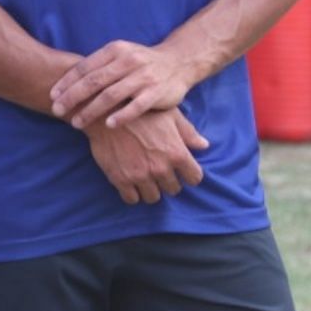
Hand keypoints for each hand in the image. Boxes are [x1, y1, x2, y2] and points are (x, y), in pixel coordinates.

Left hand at [51, 39, 197, 129]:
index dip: (67, 82)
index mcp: (115, 51)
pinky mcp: (157, 92)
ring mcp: (143, 77)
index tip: (52, 96)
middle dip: (72, 97)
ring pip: (111, 95)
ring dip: (91, 110)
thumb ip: (98, 67)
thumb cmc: (141, 63)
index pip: (85, 67)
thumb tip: (66, 82)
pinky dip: (121, 115)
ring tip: (76, 123)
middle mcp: (128, 61)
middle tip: (57, 111)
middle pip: (94, 81)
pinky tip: (108, 125)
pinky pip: (136, 106)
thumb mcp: (120, 56)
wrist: (178, 63)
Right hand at [85, 109, 208, 204]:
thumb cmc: (141, 111)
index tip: (182, 171)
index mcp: (177, 153)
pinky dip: (132, 193)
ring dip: (151, 189)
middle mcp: (161, 168)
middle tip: (159, 171)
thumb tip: (204, 146)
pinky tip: (130, 182)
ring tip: (145, 177)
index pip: (194, 178)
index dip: (189, 174)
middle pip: (173, 189)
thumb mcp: (169, 115)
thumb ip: (188, 133)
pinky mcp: (121, 180)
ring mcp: (140, 176)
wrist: (106, 112)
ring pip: (153, 197)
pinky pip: (132, 199)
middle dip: (168, 181)